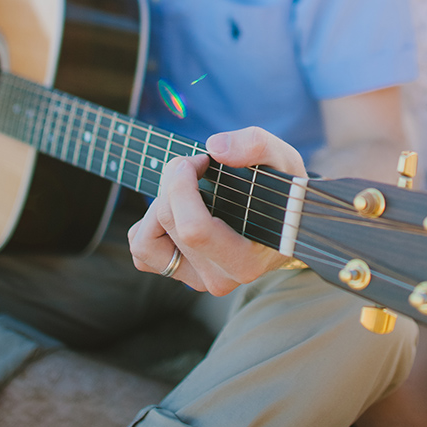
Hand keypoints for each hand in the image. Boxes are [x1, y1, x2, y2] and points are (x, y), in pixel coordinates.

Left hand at [128, 126, 306, 294]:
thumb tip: (215, 148)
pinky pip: (141, 247)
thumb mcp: (283, 159)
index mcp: (245, 261)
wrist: (285, 222)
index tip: (199, 159)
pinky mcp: (178, 274)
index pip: (194, 229)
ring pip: (145, 241)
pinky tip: (178, 209)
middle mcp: (219, 279)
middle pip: (168, 222)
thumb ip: (257, 146)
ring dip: (157, 206)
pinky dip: (149, 223)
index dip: (182, 185)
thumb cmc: (283, 192)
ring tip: (185, 191)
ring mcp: (196, 280)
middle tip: (196, 164)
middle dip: (173, 181)